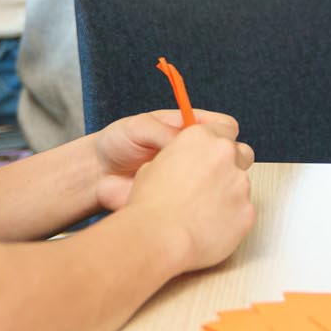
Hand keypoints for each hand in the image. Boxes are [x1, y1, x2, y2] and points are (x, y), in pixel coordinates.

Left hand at [92, 108, 246, 212]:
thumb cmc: (118, 143)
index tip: (215, 142)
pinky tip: (177, 202)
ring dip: (209, 183)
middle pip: (231, 154)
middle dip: (223, 161)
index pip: (225, 127)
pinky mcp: (186, 198)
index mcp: (189, 128)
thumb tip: (181, 142)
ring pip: (221, 181)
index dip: (225, 134)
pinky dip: (195, 203)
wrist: (98, 172)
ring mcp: (193, 176)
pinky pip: (203, 202)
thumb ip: (163, 132)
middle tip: (203, 167)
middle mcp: (196, 151)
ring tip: (183, 185)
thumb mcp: (138, 128)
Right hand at [122, 122, 255, 271]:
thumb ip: (178, 159)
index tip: (214, 152)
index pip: (225, 127)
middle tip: (211, 182)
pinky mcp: (248, 210)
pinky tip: (209, 227)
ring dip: (228, 194)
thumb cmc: (150, 207)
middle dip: (231, 164)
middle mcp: (224, 155)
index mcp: (200, 138)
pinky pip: (243, 211)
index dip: (220, 141)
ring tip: (202, 212)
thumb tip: (180, 166)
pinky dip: (231, 218)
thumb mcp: (151, 168)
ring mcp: (240, 183)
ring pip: (242, 184)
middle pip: (241, 152)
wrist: (160, 240)